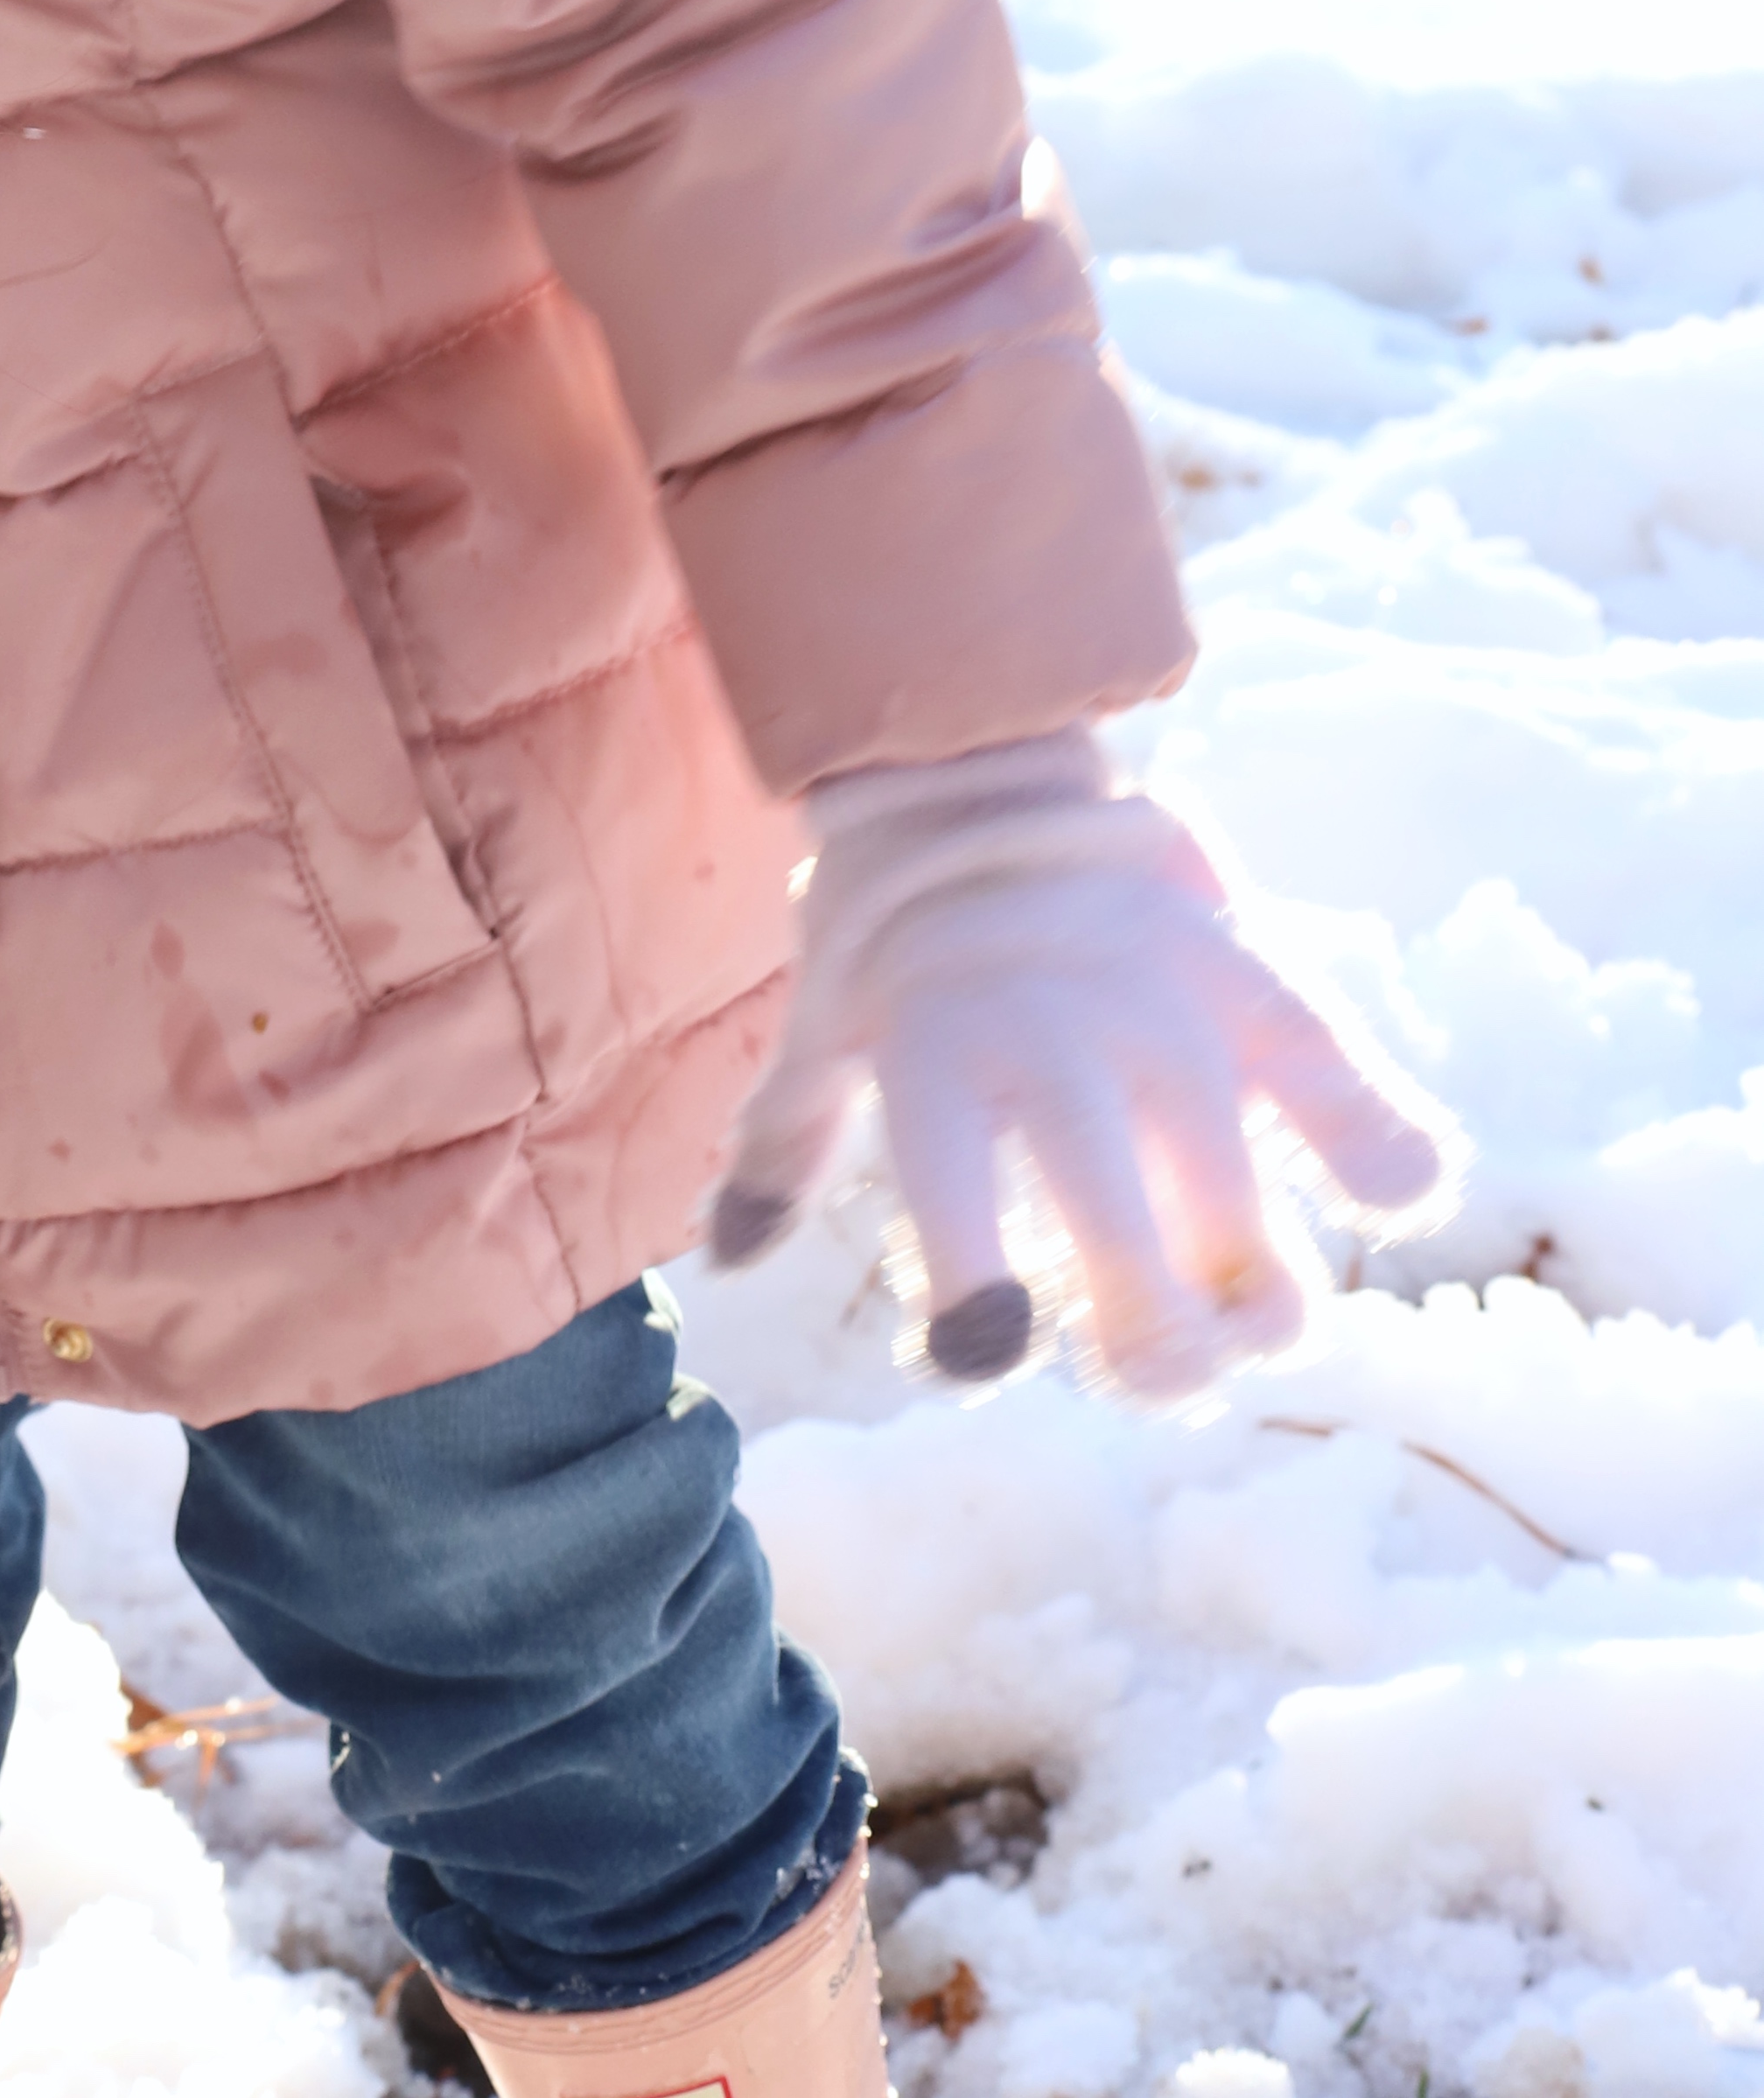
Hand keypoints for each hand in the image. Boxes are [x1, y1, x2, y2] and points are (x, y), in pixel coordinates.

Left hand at [707, 730, 1446, 1400]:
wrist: (984, 747)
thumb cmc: (892, 918)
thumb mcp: (828, 1015)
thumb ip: (791, 1137)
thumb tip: (725, 1255)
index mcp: (934, 1043)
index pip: (950, 1181)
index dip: (968, 1277)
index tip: (982, 1358)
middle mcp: (1048, 1024)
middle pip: (1105, 1194)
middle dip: (1143, 1314)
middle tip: (1160, 1376)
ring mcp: (1155, 995)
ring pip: (1219, 1153)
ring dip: (1253, 1268)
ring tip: (1263, 1333)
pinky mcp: (1240, 968)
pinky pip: (1323, 1052)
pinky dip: (1372, 1121)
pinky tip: (1398, 1193)